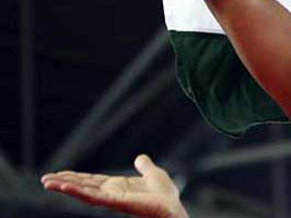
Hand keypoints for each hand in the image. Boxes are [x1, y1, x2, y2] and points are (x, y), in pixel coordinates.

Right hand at [41, 154, 187, 217]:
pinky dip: (78, 192)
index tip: (59, 174)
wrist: (172, 206)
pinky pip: (93, 197)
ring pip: (83, 192)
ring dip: (65, 187)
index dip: (76, 177)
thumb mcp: (152, 173)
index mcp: (117, 186)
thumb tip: (140, 157)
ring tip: (47, 183)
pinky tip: (65, 187)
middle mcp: (111, 192)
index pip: (92, 181)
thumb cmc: (165, 195)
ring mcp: (111, 198)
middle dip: (64, 182)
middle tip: (45, 179)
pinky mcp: (115, 202)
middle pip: (83, 186)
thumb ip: (144, 166)